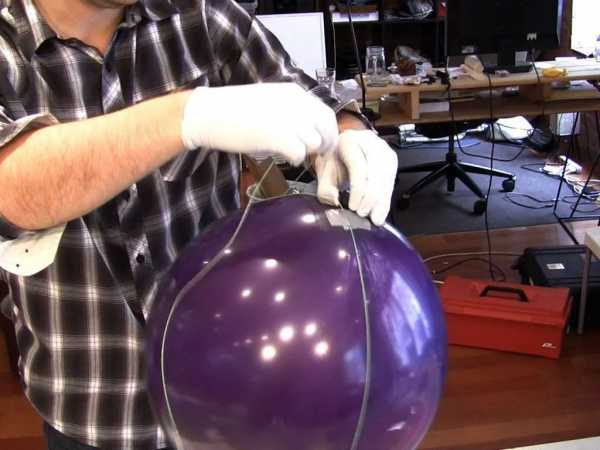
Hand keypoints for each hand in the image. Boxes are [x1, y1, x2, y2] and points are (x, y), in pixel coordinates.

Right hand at [181, 83, 338, 164]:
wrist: (208, 113)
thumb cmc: (233, 109)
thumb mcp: (269, 100)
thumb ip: (291, 111)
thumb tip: (306, 130)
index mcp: (295, 93)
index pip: (326, 113)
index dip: (327, 132)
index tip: (322, 143)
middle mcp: (296, 104)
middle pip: (327, 129)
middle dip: (324, 145)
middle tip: (315, 155)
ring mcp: (288, 120)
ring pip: (315, 142)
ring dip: (307, 152)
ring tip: (293, 153)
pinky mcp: (278, 137)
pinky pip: (300, 154)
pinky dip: (296, 159)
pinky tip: (286, 158)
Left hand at [315, 130, 397, 225]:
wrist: (341, 151)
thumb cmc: (334, 160)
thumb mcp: (323, 173)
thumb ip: (325, 188)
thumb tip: (335, 200)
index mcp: (350, 140)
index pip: (359, 168)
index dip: (358, 190)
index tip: (353, 207)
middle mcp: (370, 142)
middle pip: (376, 173)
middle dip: (370, 198)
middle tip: (362, 213)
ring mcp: (383, 150)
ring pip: (386, 178)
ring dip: (380, 201)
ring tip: (372, 216)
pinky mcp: (391, 161)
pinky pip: (391, 182)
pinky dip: (385, 200)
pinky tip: (380, 212)